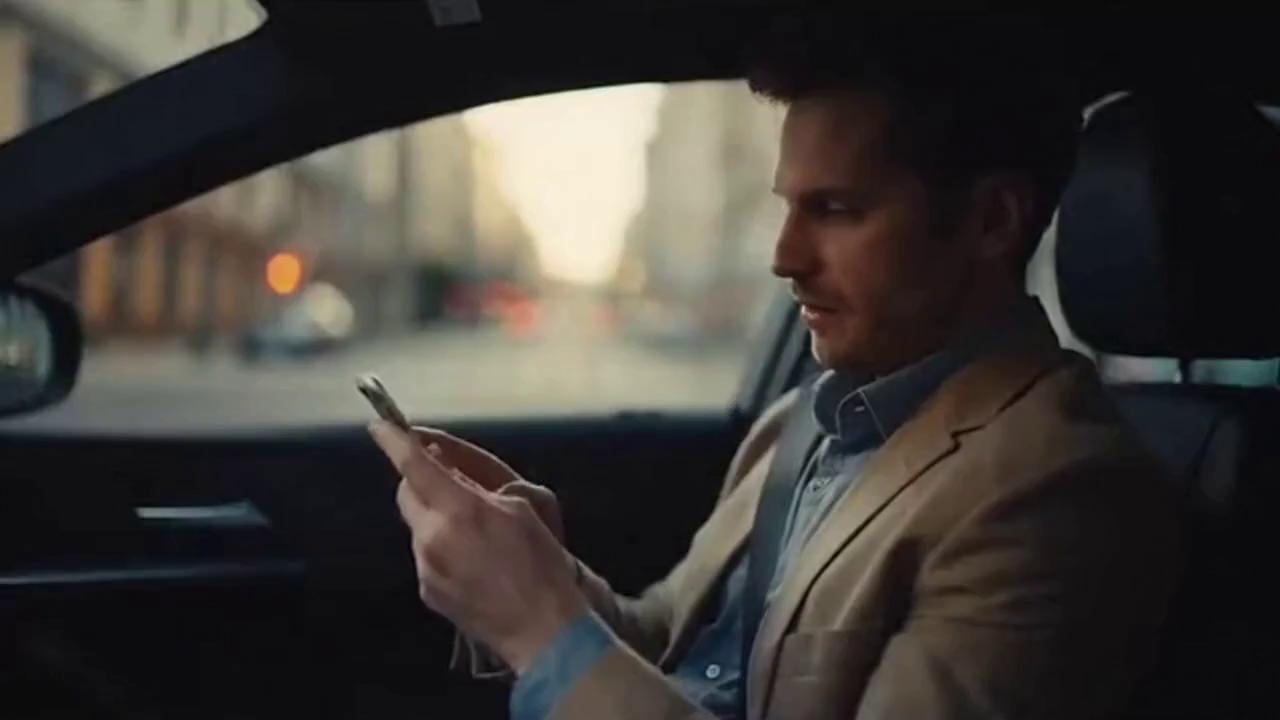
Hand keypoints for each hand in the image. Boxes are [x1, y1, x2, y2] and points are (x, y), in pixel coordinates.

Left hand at [371, 421, 585, 673]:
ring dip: (435, 517)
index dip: (394, 441)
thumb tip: (449, 476)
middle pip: (406, 493)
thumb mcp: (522, 509)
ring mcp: (425, 566)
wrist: (541, 629)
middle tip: (448, 480)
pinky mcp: (426, 590)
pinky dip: (440, 548)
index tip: (379, 425)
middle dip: (420, 480)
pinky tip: (472, 563)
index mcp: (460, 509)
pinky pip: (425, 555)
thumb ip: (480, 488)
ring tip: (473, 535)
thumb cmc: (541, 563)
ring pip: (417, 525)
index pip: (414, 465)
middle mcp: (432, 536)